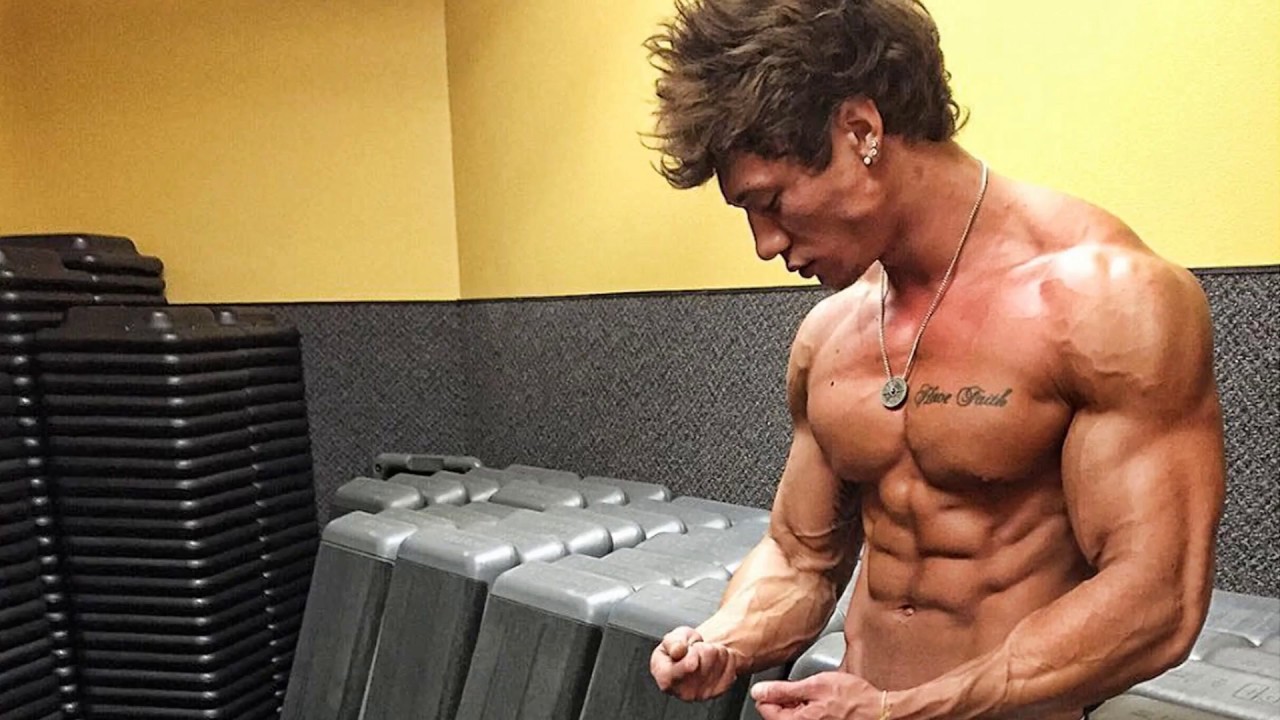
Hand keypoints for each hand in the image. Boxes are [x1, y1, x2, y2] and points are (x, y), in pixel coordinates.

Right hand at [650, 626, 744, 700]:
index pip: (680, 670)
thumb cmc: (680, 649)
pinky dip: (727, 657)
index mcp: (664, 677)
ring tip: (705, 654)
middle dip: (703, 648)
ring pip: (720, 660)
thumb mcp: (672, 637)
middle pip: (705, 662)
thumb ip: (672, 642)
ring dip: (716, 650)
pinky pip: (732, 667)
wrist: (696, 656)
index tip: (692, 652)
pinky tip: (716, 660)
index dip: (689, 659)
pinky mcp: (718, 691)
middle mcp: (682, 690)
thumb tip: (678, 650)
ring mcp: (701, 694)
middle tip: (696, 650)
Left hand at [751, 671, 884, 719]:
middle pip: (778, 714)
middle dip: (787, 698)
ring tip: (817, 695)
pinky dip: (810, 708)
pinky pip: (806, 718)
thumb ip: (784, 690)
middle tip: (806, 689)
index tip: (784, 685)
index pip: (764, 709)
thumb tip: (759, 691)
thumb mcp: (815, 686)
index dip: (772, 692)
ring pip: (792, 715)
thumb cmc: (853, 699)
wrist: (878, 712)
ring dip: (799, 702)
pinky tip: (823, 702)